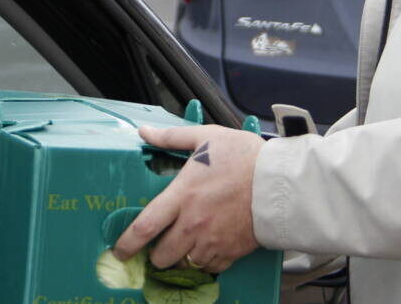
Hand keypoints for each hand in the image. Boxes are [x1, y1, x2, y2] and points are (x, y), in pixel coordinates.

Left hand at [112, 124, 264, 273]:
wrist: (281, 182)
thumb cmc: (244, 157)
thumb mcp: (206, 137)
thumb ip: (171, 137)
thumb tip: (144, 132)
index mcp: (183, 196)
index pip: (145, 227)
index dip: (127, 243)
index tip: (120, 249)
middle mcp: (193, 224)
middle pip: (161, 256)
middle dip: (155, 255)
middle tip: (158, 246)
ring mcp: (212, 241)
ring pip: (183, 265)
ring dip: (179, 259)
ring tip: (182, 247)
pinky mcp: (230, 252)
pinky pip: (209, 268)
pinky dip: (203, 262)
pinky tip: (206, 248)